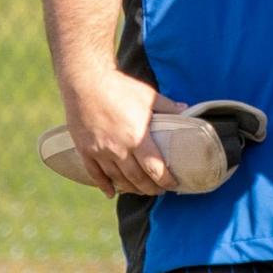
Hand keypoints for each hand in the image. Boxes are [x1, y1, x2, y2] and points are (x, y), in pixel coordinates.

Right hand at [63, 71, 184, 197]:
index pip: (155, 169)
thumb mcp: (149, 96)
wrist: (85, 80)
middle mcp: (119, 148)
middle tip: (159, 190)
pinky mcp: (85, 149)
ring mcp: (100, 151)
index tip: (173, 184)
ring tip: (141, 190)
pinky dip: (104, 185)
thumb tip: (188, 110)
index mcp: (137, 137)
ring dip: (131, 188)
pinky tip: (111, 192)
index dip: (165, 181)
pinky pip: (95, 174)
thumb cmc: (120, 87)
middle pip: (137, 178)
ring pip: (118, 179)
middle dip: (150, 188)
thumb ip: (169, 108)